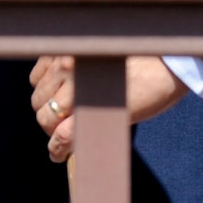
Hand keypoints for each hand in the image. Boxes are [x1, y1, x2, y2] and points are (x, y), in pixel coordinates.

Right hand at [29, 55, 188, 161]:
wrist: (164, 56)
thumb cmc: (151, 90)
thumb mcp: (126, 118)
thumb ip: (93, 129)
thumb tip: (67, 144)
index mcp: (92, 102)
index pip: (60, 136)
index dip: (57, 150)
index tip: (57, 154)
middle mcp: (75, 80)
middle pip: (44, 116)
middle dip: (52, 128)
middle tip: (64, 129)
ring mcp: (66, 60)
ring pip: (38, 95)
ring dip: (46, 105)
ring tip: (62, 106)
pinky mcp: (64, 48)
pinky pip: (38, 73)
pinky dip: (44, 82)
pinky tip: (59, 85)